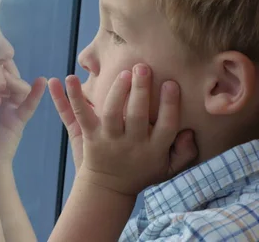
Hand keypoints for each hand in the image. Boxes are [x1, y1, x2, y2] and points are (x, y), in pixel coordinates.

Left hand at [0, 60, 46, 170]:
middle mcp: (2, 100)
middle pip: (8, 79)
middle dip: (2, 71)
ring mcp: (12, 109)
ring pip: (18, 88)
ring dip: (13, 80)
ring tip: (4, 75)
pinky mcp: (19, 120)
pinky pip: (29, 104)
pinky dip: (36, 93)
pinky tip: (42, 81)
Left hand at [53, 64, 197, 195]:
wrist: (108, 189)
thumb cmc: (141, 172)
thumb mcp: (168, 168)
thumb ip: (185, 152)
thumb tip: (190, 132)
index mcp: (154, 149)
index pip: (166, 125)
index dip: (170, 104)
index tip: (170, 83)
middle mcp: (131, 144)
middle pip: (137, 115)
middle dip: (141, 90)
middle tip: (142, 67)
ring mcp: (109, 140)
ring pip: (112, 113)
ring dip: (117, 91)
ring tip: (124, 72)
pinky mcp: (90, 138)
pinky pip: (81, 115)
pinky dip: (74, 97)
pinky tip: (68, 78)